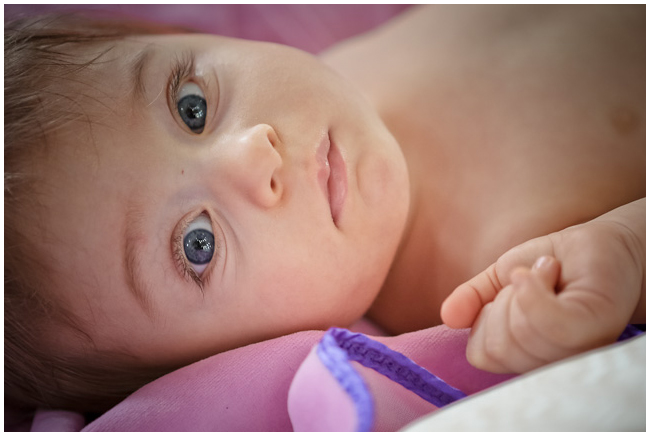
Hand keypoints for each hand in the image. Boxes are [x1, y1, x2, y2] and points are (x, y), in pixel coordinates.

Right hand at [441, 212, 644, 373]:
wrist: (600, 242)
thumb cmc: (555, 262)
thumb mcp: (501, 276)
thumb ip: (472, 298)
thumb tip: (446, 317)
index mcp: (524, 353)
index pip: (481, 353)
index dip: (485, 318)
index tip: (509, 291)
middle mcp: (551, 361)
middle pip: (497, 347)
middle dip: (503, 300)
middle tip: (532, 278)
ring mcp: (575, 349)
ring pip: (521, 334)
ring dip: (525, 286)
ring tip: (549, 272)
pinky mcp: (593, 327)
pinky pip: (547, 322)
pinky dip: (535, 288)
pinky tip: (548, 270)